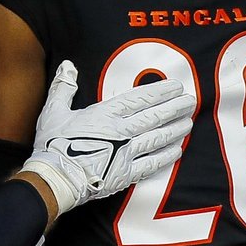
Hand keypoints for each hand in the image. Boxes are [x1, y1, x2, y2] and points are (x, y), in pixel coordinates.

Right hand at [20, 61, 195, 213]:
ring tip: (189, 122)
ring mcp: (126, 153)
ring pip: (158, 138)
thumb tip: (67, 65)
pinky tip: (177, 150)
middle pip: (155, 117)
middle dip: (176, 108)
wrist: (55, 179)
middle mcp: (121, 131)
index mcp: (105, 114)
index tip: (177, 86)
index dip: (161, 91)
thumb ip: (64, 87)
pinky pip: (152, 164)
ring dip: (176, 130)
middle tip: (192, 101)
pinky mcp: (125, 174)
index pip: (141, 99)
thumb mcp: (53, 111)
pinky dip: (166, 156)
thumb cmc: (53, 145)